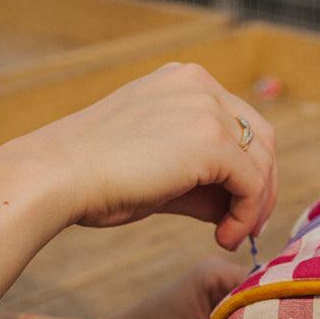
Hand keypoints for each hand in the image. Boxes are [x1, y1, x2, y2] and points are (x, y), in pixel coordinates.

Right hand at [12, 62, 276, 249]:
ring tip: (231, 236)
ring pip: (262, 160)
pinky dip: (246, 215)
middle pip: (261, 137)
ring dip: (255, 205)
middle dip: (261, 186)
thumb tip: (240, 207)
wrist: (57, 176)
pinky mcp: (211, 140)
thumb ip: (201, 178)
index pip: (238, 122)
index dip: (248, 167)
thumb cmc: (94, 178)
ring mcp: (206, 107)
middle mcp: (198, 84)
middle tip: (248, 226)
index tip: (238, 208)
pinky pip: (252, 183)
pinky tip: (222, 237)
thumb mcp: (158, 166)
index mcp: (182, 81)